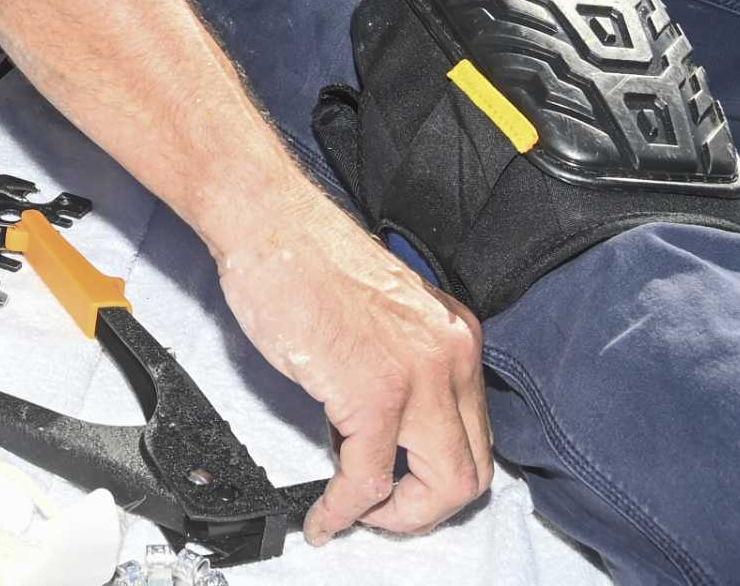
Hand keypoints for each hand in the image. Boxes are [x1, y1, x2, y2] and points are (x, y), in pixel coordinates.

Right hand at [216, 202, 491, 543]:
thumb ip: (395, 365)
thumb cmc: (302, 256)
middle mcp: (451, 355)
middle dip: (427, 507)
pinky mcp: (372, 393)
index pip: (473, 431)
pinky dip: (346, 509)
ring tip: (359, 518)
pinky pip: (368, 478)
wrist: (267, 221)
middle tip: (385, 513)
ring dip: (398, 519)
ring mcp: (418, 376)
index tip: (403, 486)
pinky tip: (325, 515)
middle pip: (471, 469)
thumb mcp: (377, 317)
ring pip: (442, 487)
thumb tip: (376, 426)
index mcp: (453, 335)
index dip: (437, 471)